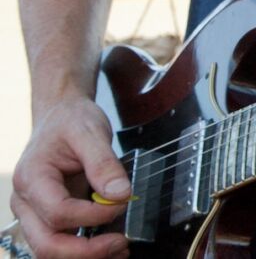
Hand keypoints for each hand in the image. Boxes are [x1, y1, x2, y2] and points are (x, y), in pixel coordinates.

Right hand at [9, 98, 130, 258]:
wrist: (60, 117)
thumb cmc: (71, 122)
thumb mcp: (90, 132)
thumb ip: (104, 163)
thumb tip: (120, 195)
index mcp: (32, 178)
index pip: (58, 212)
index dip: (92, 216)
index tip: (122, 203)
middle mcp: (26, 202)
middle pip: (47, 244)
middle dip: (86, 252)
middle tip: (121, 243)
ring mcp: (35, 213)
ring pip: (51, 250)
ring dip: (86, 256)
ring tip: (120, 248)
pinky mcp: (49, 218)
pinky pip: (62, 242)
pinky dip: (86, 250)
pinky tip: (111, 244)